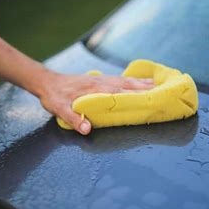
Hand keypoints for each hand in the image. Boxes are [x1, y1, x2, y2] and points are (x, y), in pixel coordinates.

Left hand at [38, 72, 153, 134]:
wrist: (46, 82)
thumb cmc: (54, 96)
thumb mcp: (59, 109)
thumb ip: (74, 118)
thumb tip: (88, 129)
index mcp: (94, 89)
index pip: (118, 92)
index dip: (134, 95)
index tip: (150, 97)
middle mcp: (100, 82)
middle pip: (126, 84)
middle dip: (144, 87)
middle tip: (161, 91)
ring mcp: (101, 79)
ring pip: (125, 80)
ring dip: (140, 82)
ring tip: (156, 84)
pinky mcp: (99, 79)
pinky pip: (119, 78)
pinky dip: (132, 80)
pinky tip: (138, 82)